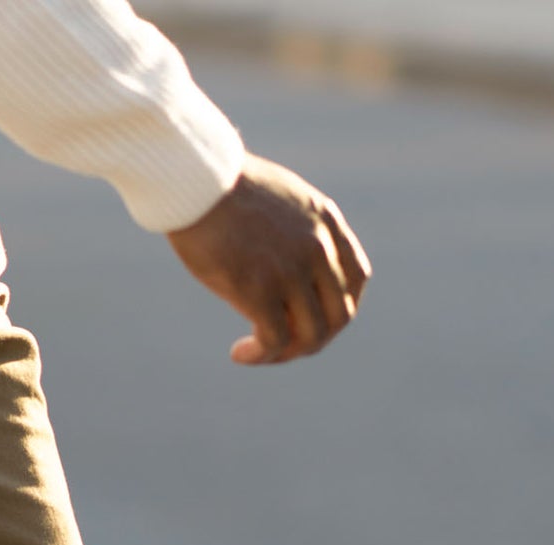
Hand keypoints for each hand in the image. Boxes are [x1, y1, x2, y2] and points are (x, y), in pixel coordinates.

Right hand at [166, 155, 370, 365]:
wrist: (195, 181)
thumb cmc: (219, 189)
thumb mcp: (274, 199)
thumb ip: (290, 228)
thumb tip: (276, 258)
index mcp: (325, 222)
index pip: (357, 278)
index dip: (337, 308)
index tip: (305, 316)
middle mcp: (318, 248)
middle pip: (340, 315)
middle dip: (312, 339)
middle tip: (280, 345)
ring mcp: (292, 270)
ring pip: (313, 335)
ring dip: (287, 354)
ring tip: (257, 352)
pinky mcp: (260, 289)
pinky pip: (275, 340)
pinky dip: (260, 355)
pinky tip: (239, 353)